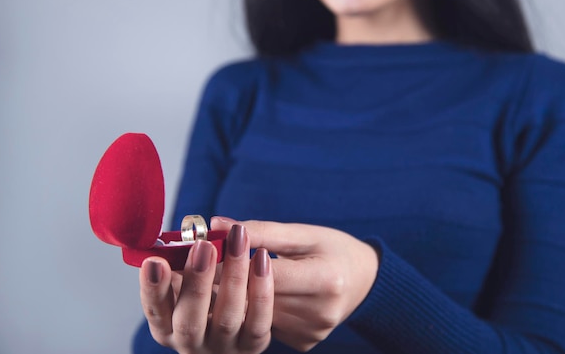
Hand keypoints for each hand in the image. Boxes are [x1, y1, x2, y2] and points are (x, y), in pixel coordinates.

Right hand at [139, 224, 273, 353]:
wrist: (240, 332)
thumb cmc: (208, 301)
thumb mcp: (186, 288)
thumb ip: (180, 269)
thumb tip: (176, 240)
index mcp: (169, 328)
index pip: (156, 312)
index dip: (153, 288)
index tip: (155, 261)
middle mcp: (192, 342)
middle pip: (189, 321)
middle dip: (196, 281)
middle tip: (204, 246)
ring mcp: (223, 346)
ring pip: (227, 317)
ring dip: (233, 275)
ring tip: (238, 239)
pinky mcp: (253, 345)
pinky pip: (259, 319)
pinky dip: (261, 288)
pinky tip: (262, 258)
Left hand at [211, 218, 378, 351]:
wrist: (365, 281)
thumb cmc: (334, 250)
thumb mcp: (305, 233)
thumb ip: (262, 230)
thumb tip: (217, 224)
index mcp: (325, 279)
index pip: (267, 274)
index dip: (232, 262)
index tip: (203, 251)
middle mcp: (320, 313)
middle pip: (259, 298)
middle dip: (226, 280)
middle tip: (199, 263)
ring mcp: (312, 332)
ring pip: (257, 314)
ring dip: (235, 297)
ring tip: (217, 276)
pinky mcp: (304, 343)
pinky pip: (267, 325)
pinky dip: (254, 309)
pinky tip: (247, 295)